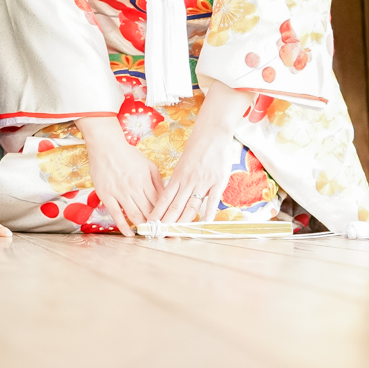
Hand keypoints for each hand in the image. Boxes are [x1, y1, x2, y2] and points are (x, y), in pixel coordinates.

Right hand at [76, 114, 159, 234]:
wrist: (105, 146)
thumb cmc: (127, 154)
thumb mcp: (148, 164)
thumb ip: (158, 181)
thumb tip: (166, 196)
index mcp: (146, 180)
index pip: (159, 202)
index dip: (165, 215)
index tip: (169, 224)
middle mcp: (134, 188)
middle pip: (148, 211)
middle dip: (156, 224)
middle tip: (161, 234)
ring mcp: (120, 192)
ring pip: (134, 214)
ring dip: (143, 226)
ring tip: (148, 235)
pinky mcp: (107, 195)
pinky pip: (116, 214)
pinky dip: (123, 226)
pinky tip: (130, 234)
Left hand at [146, 78, 252, 225]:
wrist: (212, 132)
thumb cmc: (196, 147)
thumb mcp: (182, 164)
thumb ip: (178, 181)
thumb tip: (170, 197)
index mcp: (178, 176)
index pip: (164, 199)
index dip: (158, 213)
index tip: (151, 224)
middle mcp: (188, 181)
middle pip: (176, 206)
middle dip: (167, 222)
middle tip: (160, 235)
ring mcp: (203, 182)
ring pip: (191, 205)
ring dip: (183, 221)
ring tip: (177, 234)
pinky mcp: (218, 182)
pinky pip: (212, 200)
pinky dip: (208, 213)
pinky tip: (204, 224)